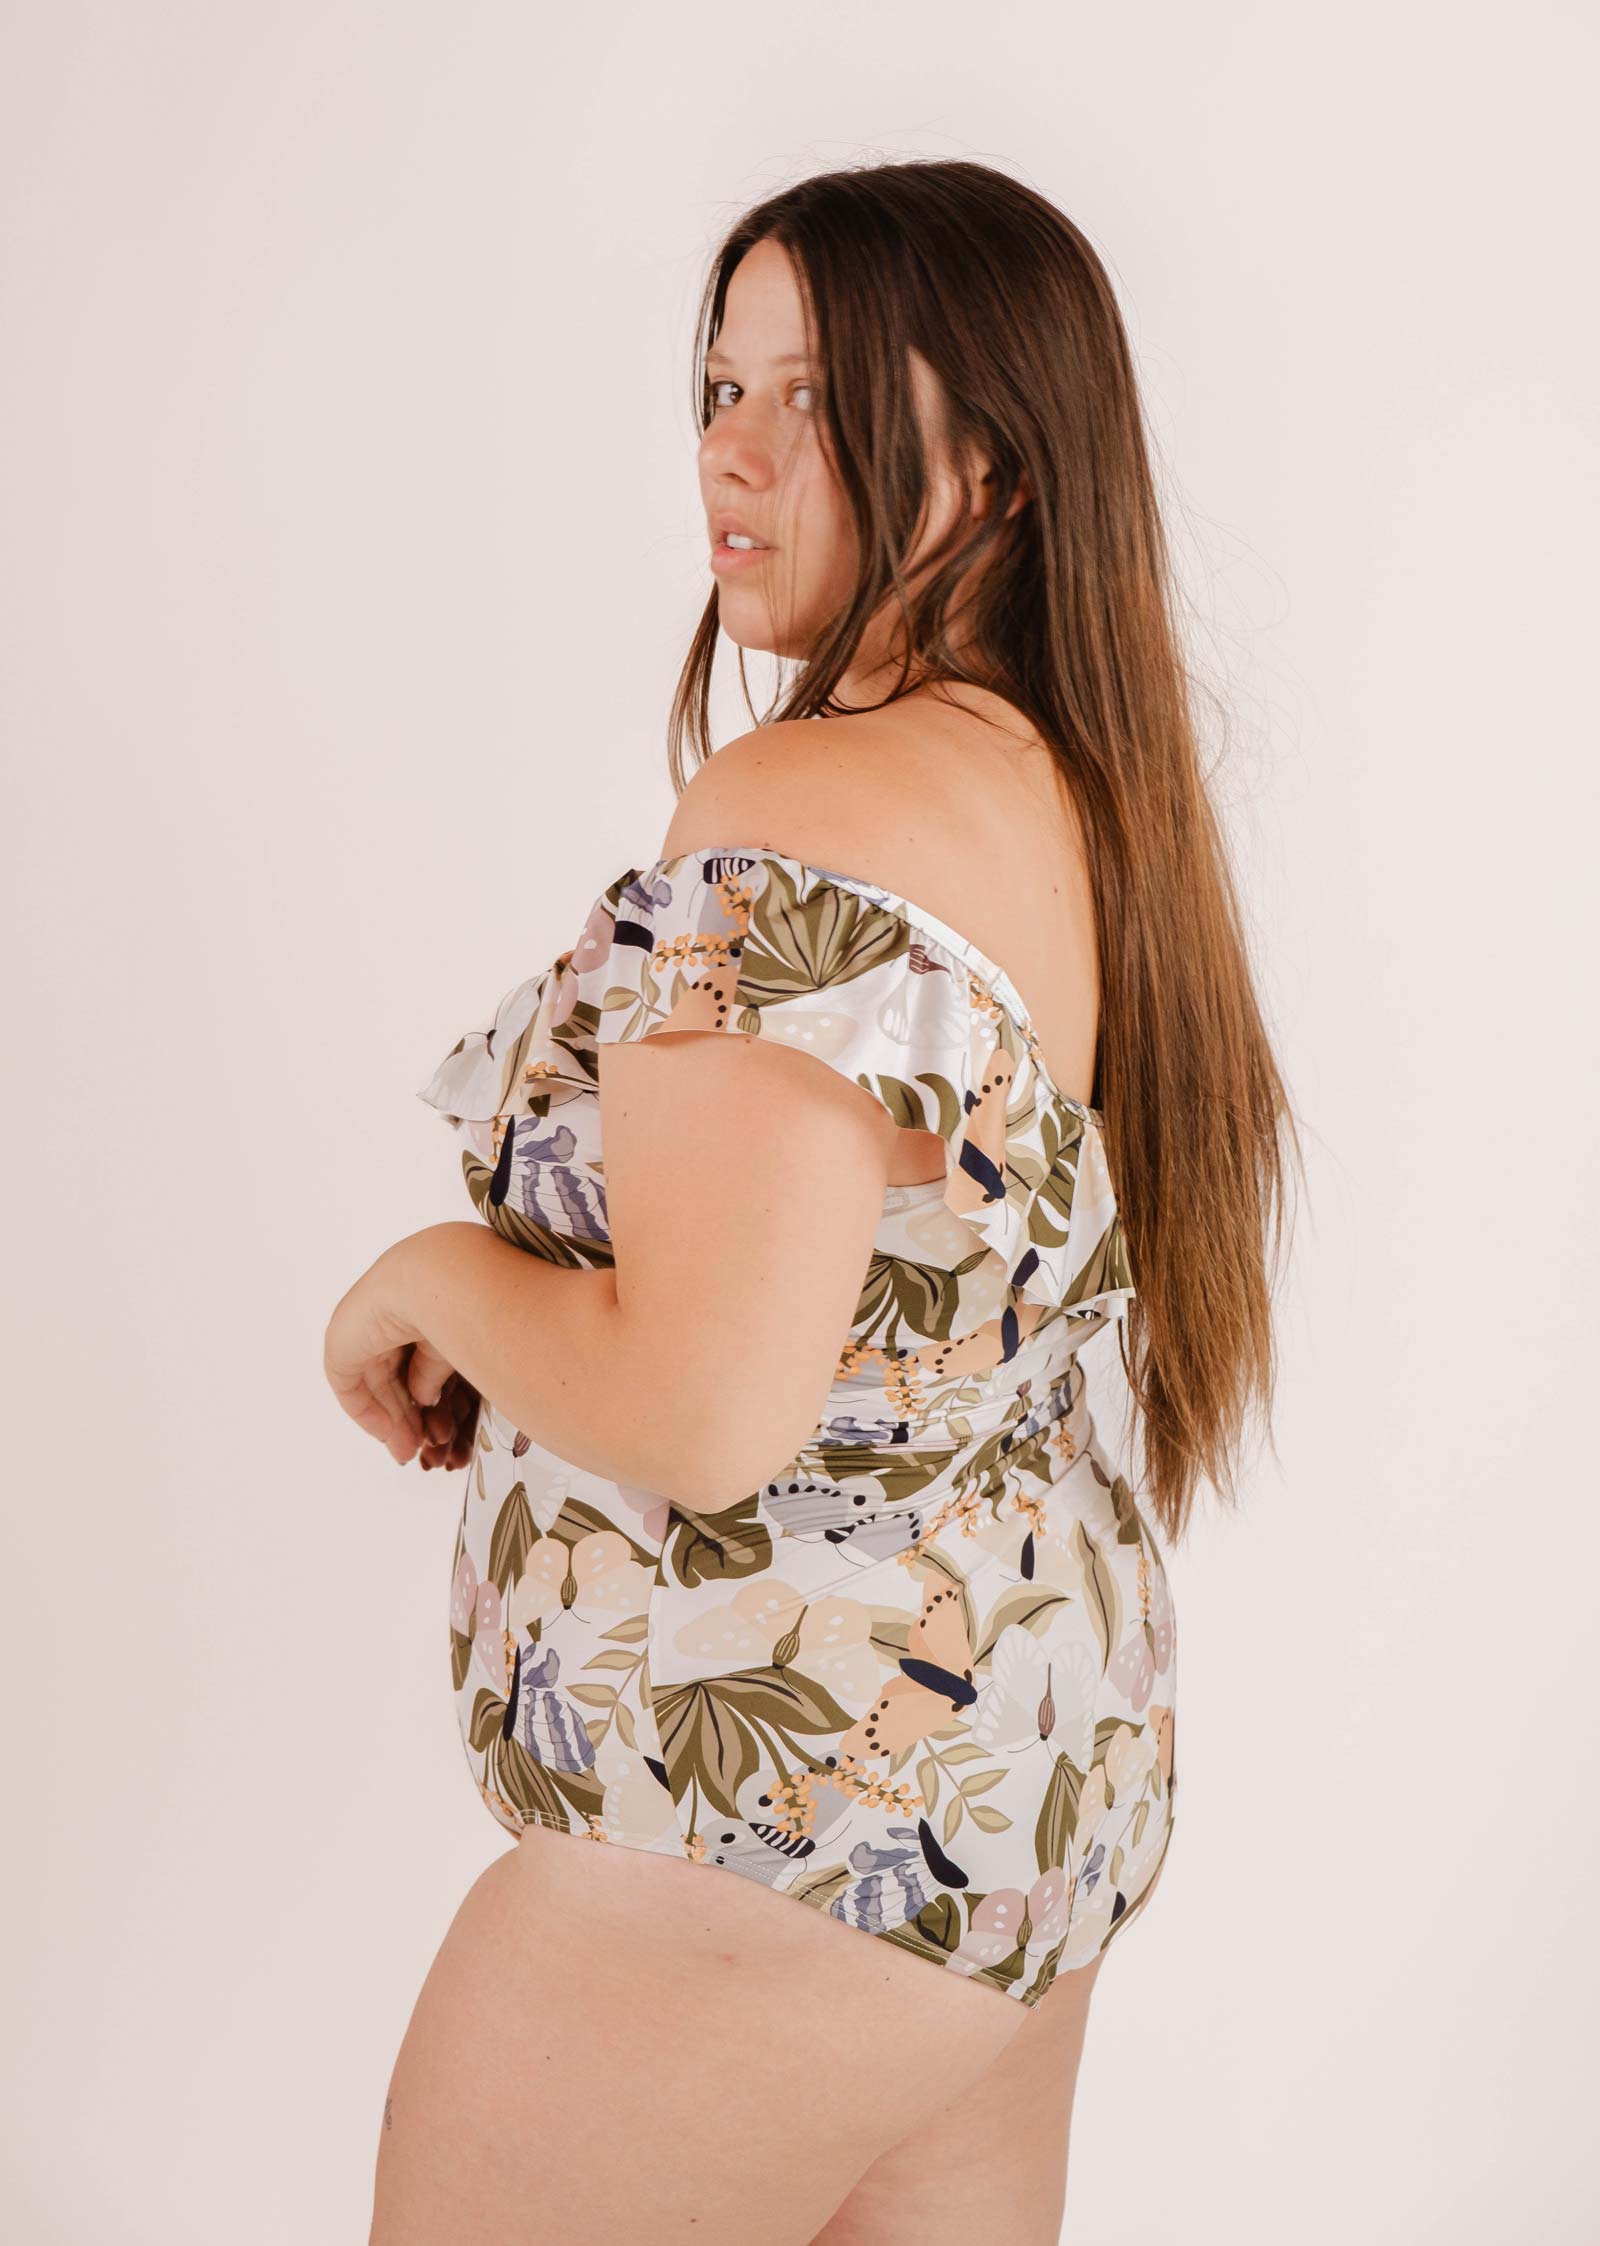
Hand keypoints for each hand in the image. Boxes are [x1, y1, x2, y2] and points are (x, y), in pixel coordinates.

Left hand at [323, 1245, 480, 1470]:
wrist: (438, 1285)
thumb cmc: (461, 1303)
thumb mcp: (452, 1345)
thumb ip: (433, 1372)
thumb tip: (425, 1399)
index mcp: (413, 1306)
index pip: (412, 1359)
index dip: (423, 1394)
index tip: (436, 1425)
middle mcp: (383, 1317)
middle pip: (391, 1376)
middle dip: (405, 1415)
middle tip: (417, 1448)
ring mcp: (360, 1329)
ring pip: (373, 1386)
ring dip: (391, 1420)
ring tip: (407, 1451)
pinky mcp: (341, 1346)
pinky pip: (350, 1387)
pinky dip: (367, 1413)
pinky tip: (389, 1433)